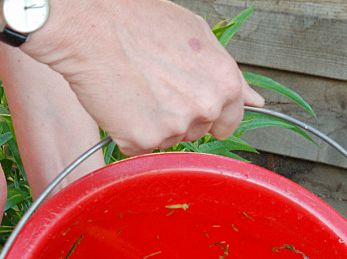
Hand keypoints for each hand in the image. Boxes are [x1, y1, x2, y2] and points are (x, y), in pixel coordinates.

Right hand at [25, 0, 263, 154]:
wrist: (89, 28)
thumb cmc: (138, 23)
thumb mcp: (197, 36)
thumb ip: (230, 74)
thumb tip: (256, 101)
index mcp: (224, 83)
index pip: (230, 121)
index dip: (211, 116)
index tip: (193, 107)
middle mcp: (205, 108)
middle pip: (198, 131)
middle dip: (180, 117)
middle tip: (154, 85)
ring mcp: (175, 127)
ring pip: (169, 141)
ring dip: (154, 124)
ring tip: (136, 88)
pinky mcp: (144, 141)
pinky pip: (141, 148)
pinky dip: (130, 132)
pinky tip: (121, 103)